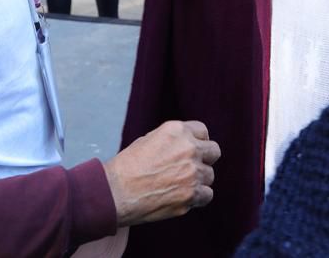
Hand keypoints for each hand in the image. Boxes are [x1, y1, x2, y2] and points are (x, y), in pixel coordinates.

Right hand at [103, 120, 220, 225]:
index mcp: (177, 130)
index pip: (202, 132)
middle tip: (190, 168)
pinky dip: (197, 198)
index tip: (190, 151)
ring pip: (209, 176)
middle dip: (204, 159)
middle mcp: (189, 149)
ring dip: (198, 180)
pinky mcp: (191, 195)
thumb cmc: (127, 167)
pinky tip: (183, 197)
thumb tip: (189, 145)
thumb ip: (173, 140)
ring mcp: (192, 173)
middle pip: (214, 152)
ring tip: (178, 185)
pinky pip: (207, 195)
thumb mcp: (149, 139)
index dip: (197, 142)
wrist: (115, 192)